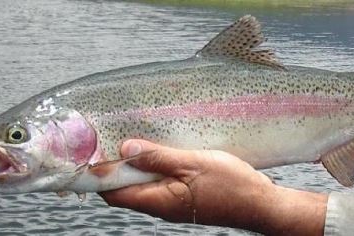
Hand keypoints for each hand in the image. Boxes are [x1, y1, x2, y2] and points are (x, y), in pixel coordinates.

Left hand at [99, 139, 326, 234]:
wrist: (261, 204)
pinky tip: (158, 148)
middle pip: (123, 188)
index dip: (98, 174)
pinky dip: (152, 166)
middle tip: (111, 136)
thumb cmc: (231, 185)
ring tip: (133, 138)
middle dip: (114, 165)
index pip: (112, 193)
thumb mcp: (192, 164)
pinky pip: (158, 181)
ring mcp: (171, 201)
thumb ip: (157, 157)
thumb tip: (125, 149)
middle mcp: (160, 205)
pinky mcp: (183, 196)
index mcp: (158, 201)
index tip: (92, 149)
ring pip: (141, 184)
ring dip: (134, 164)